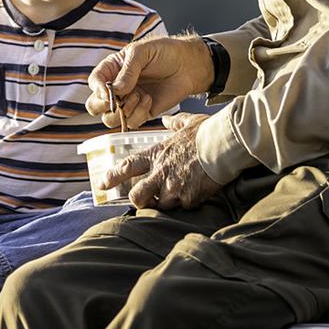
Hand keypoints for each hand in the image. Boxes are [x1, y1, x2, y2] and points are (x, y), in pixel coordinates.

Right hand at [86, 36, 213, 129]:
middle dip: (105, 105)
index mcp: (112, 70)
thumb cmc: (164, 52)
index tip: (109, 92)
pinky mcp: (141, 113)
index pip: (94, 83)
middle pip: (94, 106)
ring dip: (123, 110)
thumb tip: (115, 90)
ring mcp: (128, 102)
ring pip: (110, 119)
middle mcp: (116, 88)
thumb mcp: (142, 53)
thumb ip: (127, 71)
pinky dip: (138, 114)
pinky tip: (149, 99)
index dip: (98, 89)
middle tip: (120, 100)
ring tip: (139, 96)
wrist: (189, 65)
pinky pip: (131, 122)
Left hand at [98, 114, 223, 209]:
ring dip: (166, 204)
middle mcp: (161, 171)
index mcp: (156, 154)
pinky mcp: (190, 197)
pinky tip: (195, 195)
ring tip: (177, 196)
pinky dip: (186, 204)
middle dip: (138, 201)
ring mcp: (174, 186)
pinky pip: (183, 207)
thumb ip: (174, 123)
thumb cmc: (207, 131)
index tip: (102, 185)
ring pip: (161, 206)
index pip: (127, 167)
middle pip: (137, 196)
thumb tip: (167, 120)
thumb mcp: (187, 123)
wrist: (225, 143)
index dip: (112, 177)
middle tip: (146, 201)